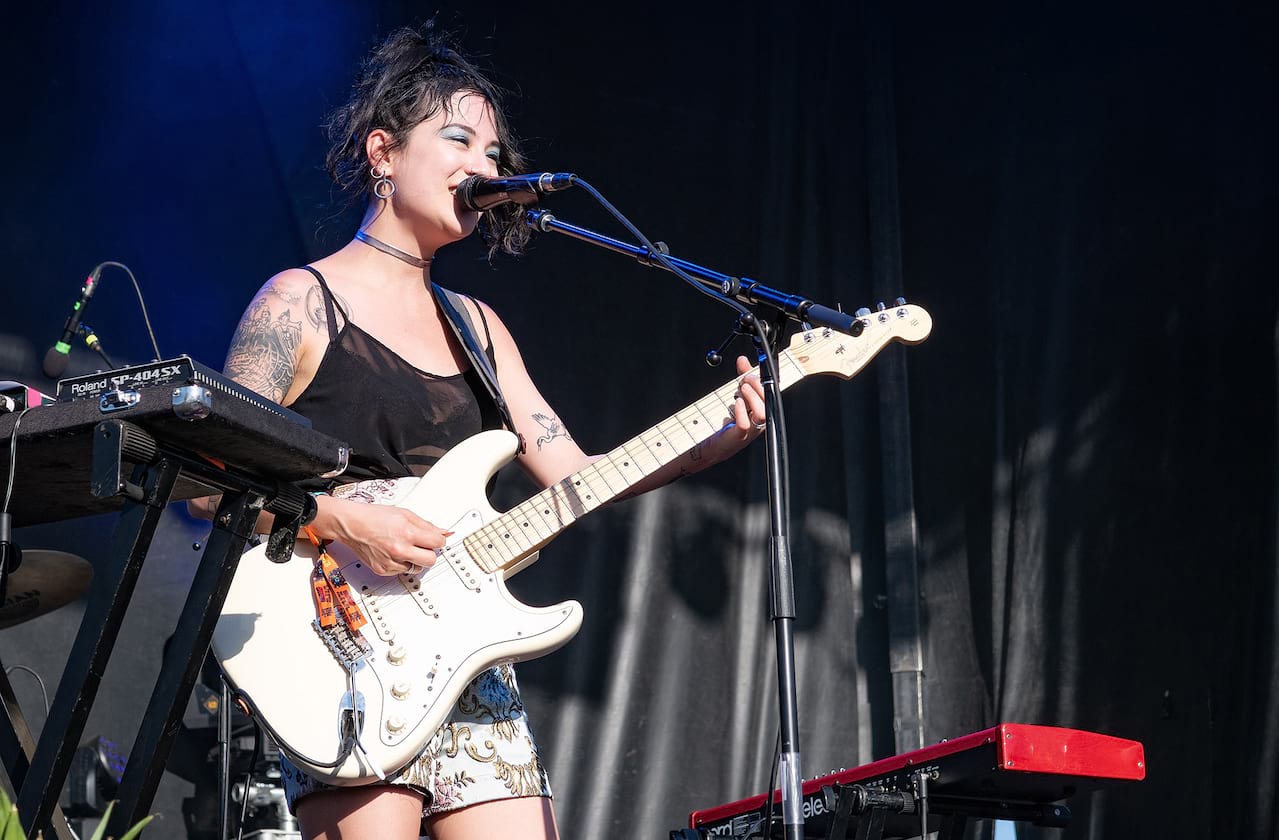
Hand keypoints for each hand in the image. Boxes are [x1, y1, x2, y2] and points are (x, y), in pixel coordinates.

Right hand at [322, 496, 451, 576]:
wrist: (351, 524)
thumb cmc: (375, 517)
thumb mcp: (405, 514)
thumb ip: (426, 525)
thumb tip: (443, 532)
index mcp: (408, 533)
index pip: (438, 543)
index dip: (438, 540)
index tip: (434, 539)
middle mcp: (400, 550)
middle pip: (431, 560)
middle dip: (429, 553)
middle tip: (422, 545)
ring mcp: (391, 562)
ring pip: (416, 568)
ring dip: (415, 559)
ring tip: (404, 547)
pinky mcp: (383, 570)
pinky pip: (401, 571)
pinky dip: (401, 563)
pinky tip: (393, 552)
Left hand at [729, 354, 766, 438]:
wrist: (713, 444)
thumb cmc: (727, 422)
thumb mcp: (737, 395)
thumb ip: (741, 378)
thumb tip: (743, 360)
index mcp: (761, 409)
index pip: (771, 391)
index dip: (768, 378)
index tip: (760, 365)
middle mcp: (759, 420)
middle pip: (769, 401)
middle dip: (759, 385)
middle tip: (747, 377)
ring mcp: (751, 429)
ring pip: (762, 413)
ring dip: (753, 397)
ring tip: (742, 388)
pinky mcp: (739, 436)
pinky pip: (745, 424)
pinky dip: (741, 411)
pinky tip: (736, 403)